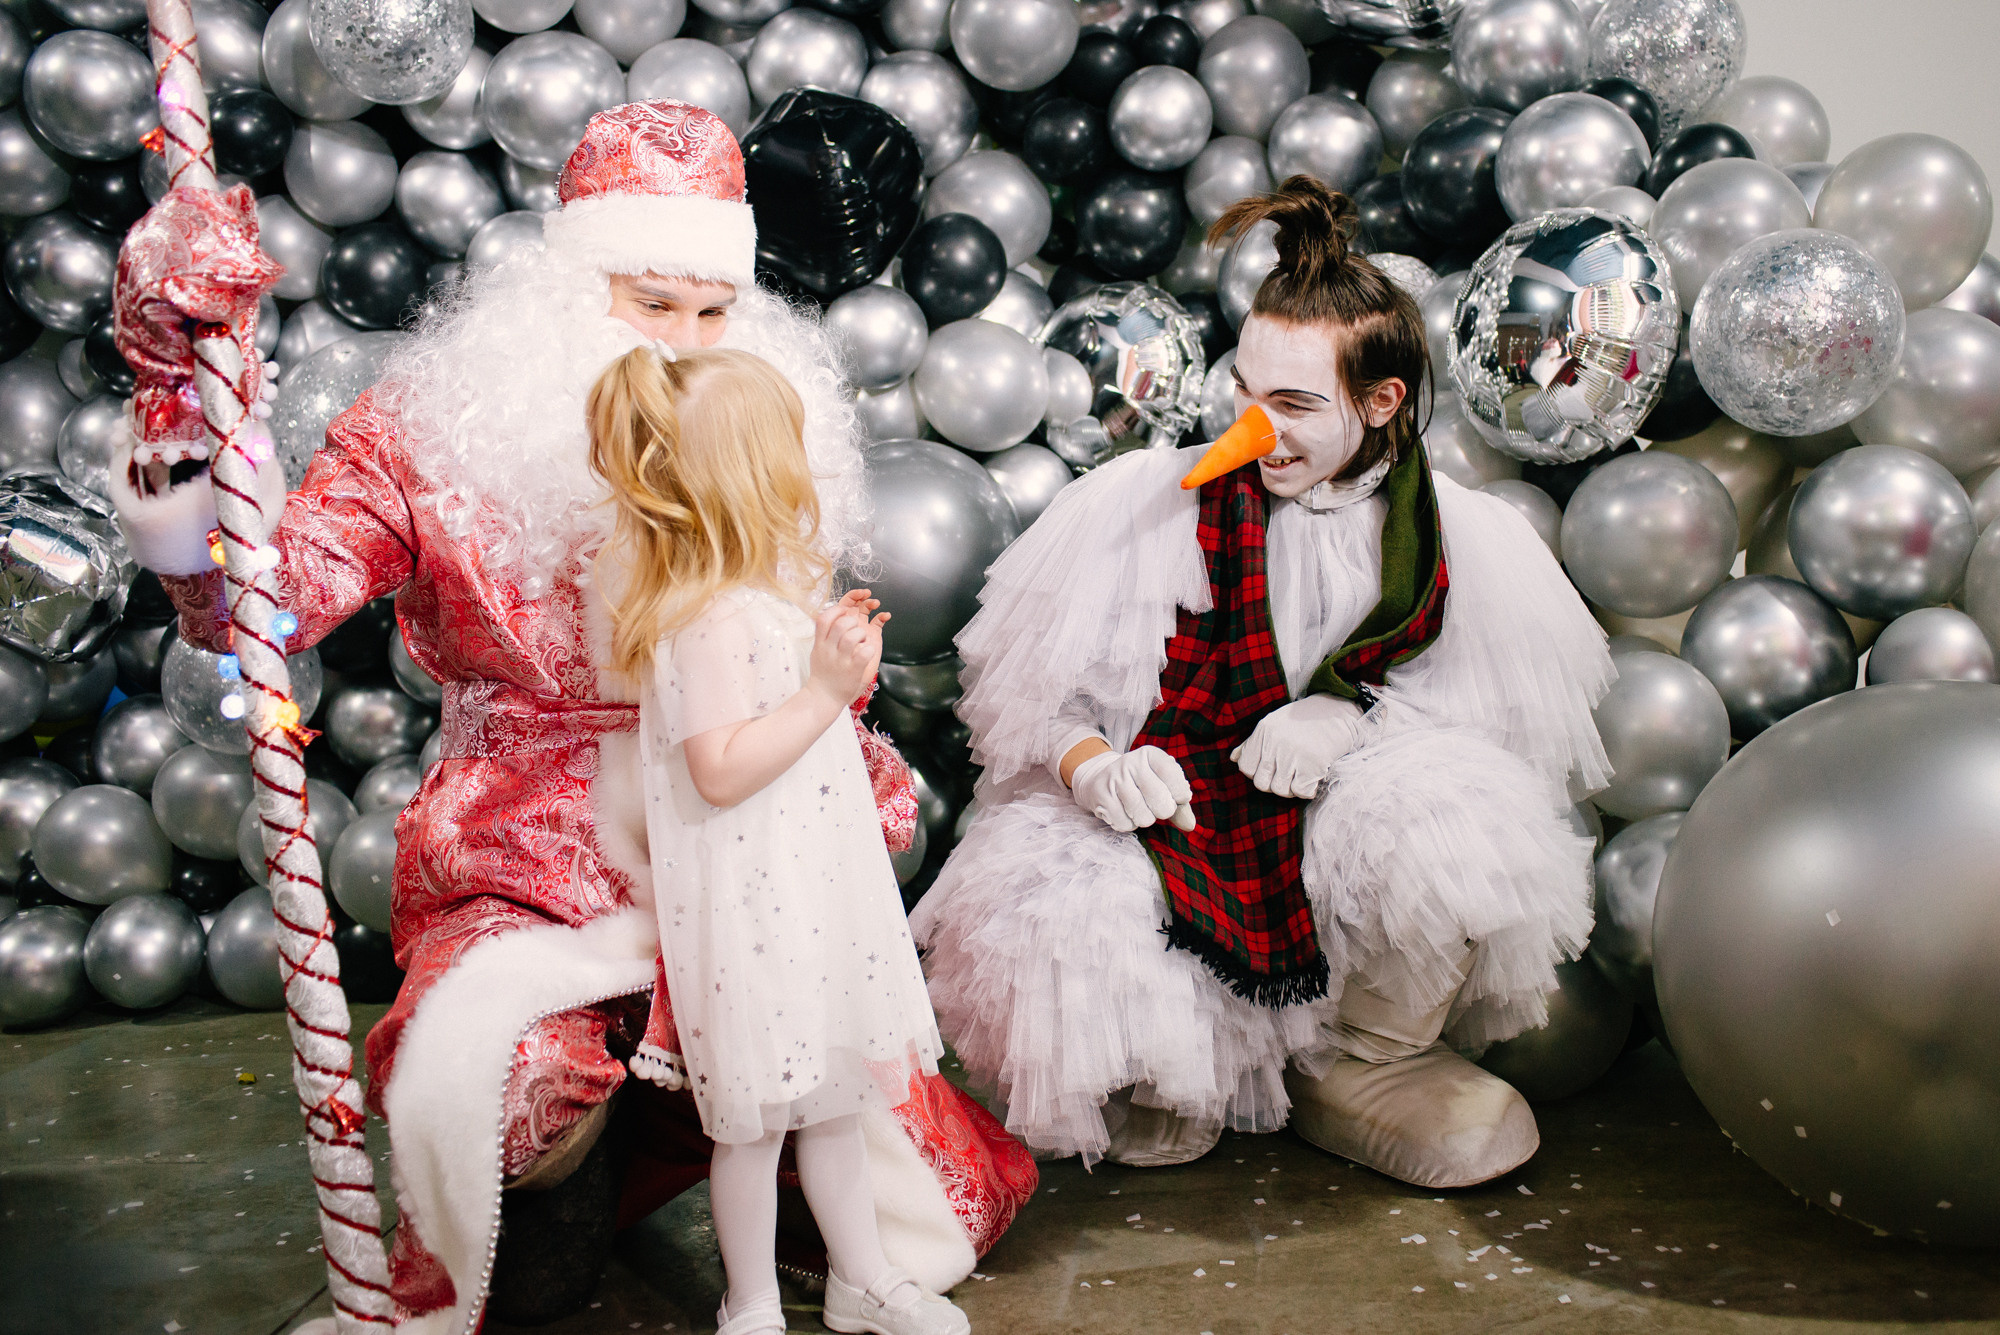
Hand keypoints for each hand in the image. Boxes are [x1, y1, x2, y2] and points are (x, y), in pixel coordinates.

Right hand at [809, 590, 886, 704]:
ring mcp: (841, 660)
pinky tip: (867, 652)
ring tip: (862, 642)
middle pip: (842, 624)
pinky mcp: (853, 670)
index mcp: (820, 644)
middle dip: (854, 622)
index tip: (845, 613)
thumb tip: (833, 616)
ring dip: (862, 635)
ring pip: (854, 636)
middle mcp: (829, 650)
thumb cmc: (823, 673)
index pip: (824, 618)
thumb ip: (824, 635)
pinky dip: (870, 649)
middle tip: (857, 630)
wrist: (823, 697)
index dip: (837, 611)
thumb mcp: (818, 651)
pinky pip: (865, 652)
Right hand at [1070, 745, 1197, 833]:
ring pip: (1143, 815)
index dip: (1180, 793)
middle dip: (1163, 810)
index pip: (1172, 774)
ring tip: (1140, 809)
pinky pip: (1124, 823)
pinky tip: (1125, 813)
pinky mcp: (1101, 795)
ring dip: (1145, 819)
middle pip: (1160, 799)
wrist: (1102, 781)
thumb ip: (1180, 804)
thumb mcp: (1163, 785)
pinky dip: (1129, 825)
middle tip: (1156, 805)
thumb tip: (1189, 825)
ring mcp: (1114, 778)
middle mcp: (1131, 762)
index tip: (1178, 798)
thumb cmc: (1141, 785)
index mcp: (1150, 754)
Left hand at [1230, 694, 1367, 799]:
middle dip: (1274, 784)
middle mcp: (1275, 742)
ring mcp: (1293, 754)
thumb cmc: (1305, 720)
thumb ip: (1253, 743)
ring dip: (1292, 789)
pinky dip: (1308, 790)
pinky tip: (1314, 778)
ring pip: (1280, 790)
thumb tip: (1234, 758)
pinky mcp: (1312, 764)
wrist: (1339, 711)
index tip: (1272, 769)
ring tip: (1301, 777)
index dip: (1258, 773)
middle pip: (1261, 783)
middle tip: (1289, 775)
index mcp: (1263, 731)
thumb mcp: (1275, 724)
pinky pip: (1301, 792)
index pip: (1245, 767)